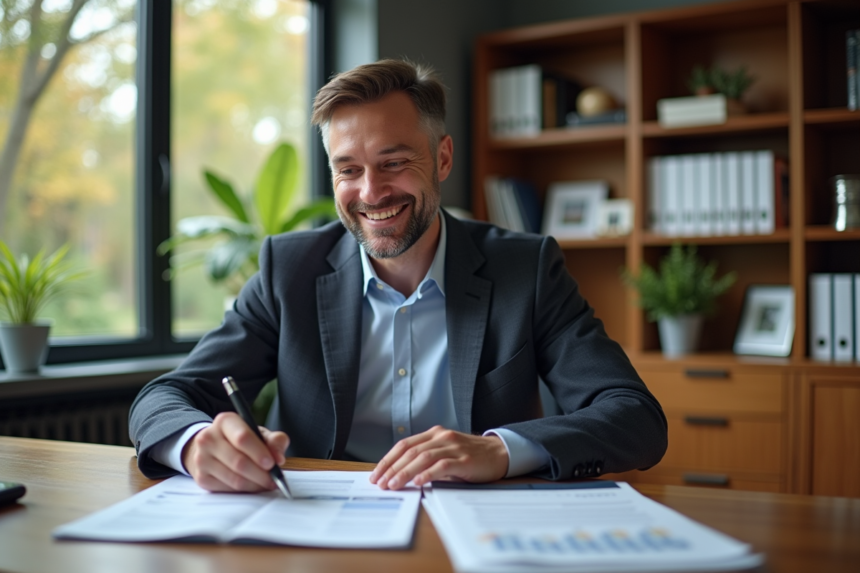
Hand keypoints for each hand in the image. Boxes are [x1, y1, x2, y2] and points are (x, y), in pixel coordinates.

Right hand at [182, 412, 289, 492]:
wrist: (212, 447)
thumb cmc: (239, 439)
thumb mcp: (258, 433)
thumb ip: (274, 440)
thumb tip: (279, 458)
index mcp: (225, 421)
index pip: (242, 437)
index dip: (259, 452)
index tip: (272, 463)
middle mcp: (208, 438)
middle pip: (239, 461)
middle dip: (261, 474)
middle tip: (274, 478)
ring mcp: (202, 459)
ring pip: (234, 479)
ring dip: (255, 484)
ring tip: (267, 483)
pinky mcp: (201, 477)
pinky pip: (228, 489)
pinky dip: (245, 490)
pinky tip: (253, 486)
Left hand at [369, 426, 507, 489]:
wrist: (500, 453)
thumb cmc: (470, 456)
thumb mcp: (446, 453)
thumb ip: (427, 459)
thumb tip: (400, 476)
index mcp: (434, 434)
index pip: (404, 445)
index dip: (388, 460)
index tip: (376, 474)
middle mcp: (441, 437)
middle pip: (410, 451)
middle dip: (392, 468)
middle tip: (381, 483)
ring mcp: (453, 447)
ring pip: (423, 457)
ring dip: (405, 472)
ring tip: (394, 485)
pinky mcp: (464, 459)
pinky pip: (442, 465)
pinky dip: (428, 473)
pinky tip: (418, 482)